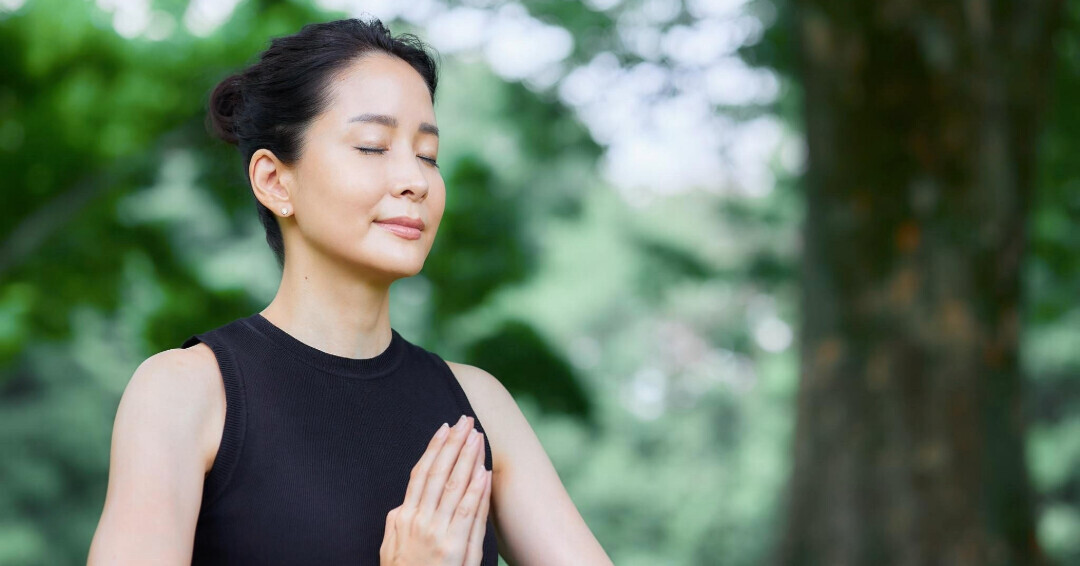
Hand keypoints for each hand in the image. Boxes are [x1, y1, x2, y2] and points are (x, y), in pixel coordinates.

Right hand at [380, 416, 491, 565]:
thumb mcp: (391, 547)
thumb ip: (398, 523)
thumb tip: (403, 503)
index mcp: (404, 517)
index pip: (420, 474)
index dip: (433, 449)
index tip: (444, 428)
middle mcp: (420, 521)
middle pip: (438, 473)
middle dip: (453, 444)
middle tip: (465, 421)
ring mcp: (438, 534)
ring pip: (455, 487)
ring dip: (468, 459)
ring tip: (478, 437)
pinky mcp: (455, 549)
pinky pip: (469, 513)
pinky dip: (477, 490)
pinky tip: (485, 472)